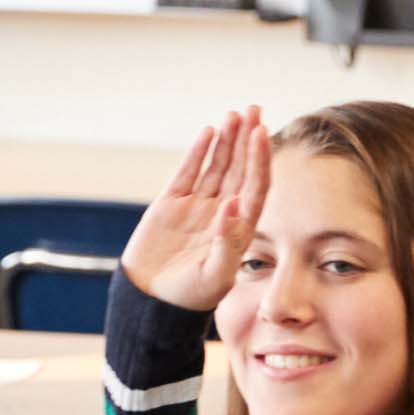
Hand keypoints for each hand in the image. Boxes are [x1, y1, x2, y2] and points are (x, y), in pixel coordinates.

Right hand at [116, 111, 269, 316]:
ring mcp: (197, 206)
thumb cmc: (188, 298)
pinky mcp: (172, 204)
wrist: (151, 302)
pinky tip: (210, 132)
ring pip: (217, 165)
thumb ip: (227, 242)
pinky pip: (189, 172)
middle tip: (255, 111)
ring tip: (235, 114)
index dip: (260, 160)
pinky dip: (199, 152)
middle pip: (240, 169)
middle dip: (248, 140)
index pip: (255, 187)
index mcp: (238, 229)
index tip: (262, 134)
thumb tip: (235, 203)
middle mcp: (222, 212)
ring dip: (227, 140)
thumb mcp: (214, 277)